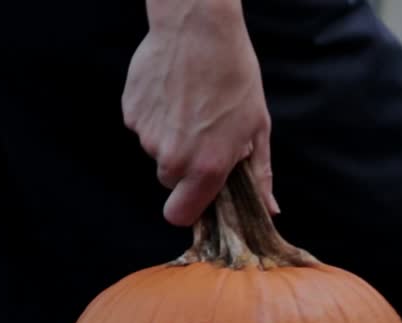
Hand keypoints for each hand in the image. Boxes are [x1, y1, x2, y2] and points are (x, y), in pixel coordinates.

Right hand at [123, 0, 278, 226]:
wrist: (199, 29)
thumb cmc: (235, 76)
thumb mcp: (257, 126)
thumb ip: (260, 175)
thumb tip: (270, 209)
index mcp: (207, 167)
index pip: (180, 215)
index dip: (187, 207)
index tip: (196, 193)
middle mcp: (173, 158)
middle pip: (169, 180)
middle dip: (183, 164)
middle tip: (202, 133)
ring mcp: (147, 136)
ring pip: (156, 151)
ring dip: (170, 136)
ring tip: (190, 104)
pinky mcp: (131, 113)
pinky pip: (142, 126)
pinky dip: (155, 115)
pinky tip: (173, 92)